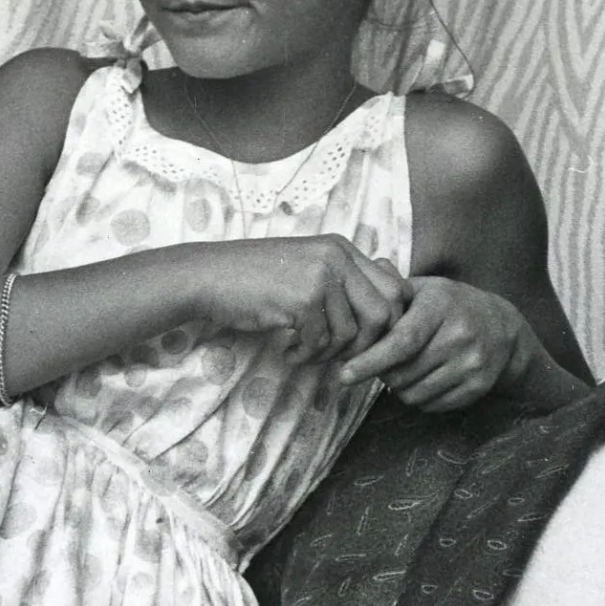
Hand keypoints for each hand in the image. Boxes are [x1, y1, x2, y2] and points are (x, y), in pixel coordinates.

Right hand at [188, 237, 407, 362]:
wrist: (207, 277)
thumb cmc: (255, 281)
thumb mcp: (306, 271)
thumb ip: (344, 285)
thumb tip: (387, 316)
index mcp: (343, 249)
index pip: (397, 289)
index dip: (390, 325)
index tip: (365, 344)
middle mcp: (337, 256)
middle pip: (385, 313)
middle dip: (367, 346)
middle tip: (340, 357)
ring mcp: (321, 275)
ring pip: (352, 334)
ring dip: (329, 354)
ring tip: (303, 352)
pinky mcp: (302, 298)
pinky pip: (322, 343)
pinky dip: (305, 356)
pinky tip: (287, 351)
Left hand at [337, 277, 534, 411]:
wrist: (503, 330)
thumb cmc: (451, 306)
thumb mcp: (426, 289)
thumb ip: (392, 289)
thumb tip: (361, 280)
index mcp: (441, 306)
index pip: (402, 341)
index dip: (371, 360)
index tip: (345, 374)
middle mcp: (460, 335)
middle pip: (403, 373)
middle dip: (383, 373)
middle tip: (383, 362)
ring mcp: (471, 364)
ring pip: (413, 394)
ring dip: (400, 387)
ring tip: (406, 368)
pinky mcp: (477, 387)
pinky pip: (431, 405)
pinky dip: (420, 397)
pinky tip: (426, 378)